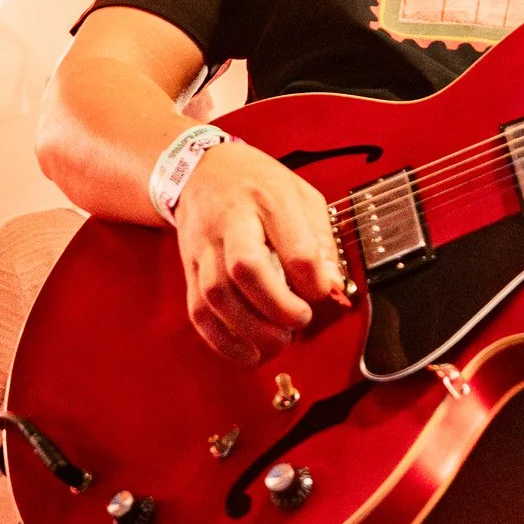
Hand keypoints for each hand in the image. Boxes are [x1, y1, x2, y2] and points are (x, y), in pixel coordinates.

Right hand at [174, 142, 350, 365]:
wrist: (199, 171)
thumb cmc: (257, 184)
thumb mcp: (301, 195)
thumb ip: (321, 239)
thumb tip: (334, 285)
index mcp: (268, 198)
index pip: (295, 247)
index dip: (313, 280)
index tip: (320, 291)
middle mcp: (230, 222)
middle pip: (246, 269)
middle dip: (278, 307)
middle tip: (299, 320)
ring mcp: (204, 248)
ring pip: (217, 296)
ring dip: (251, 330)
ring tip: (278, 342)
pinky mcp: (189, 271)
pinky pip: (199, 312)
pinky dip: (222, 340)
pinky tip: (248, 352)